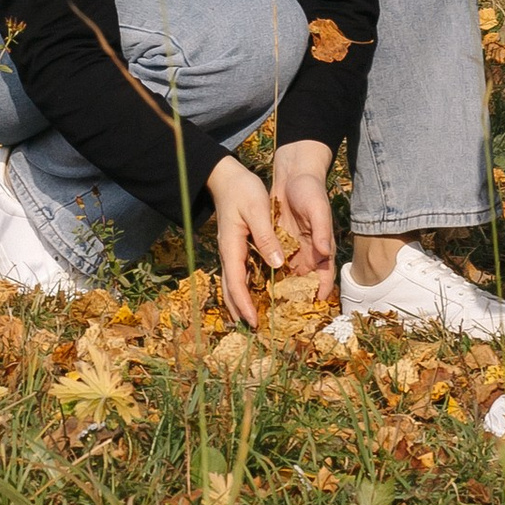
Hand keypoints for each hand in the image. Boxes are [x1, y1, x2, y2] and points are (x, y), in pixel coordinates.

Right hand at [209, 155, 291, 328]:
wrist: (228, 177)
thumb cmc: (243, 190)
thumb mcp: (257, 210)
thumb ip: (266, 238)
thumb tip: (277, 265)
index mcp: (232, 246)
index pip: (236, 282)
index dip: (244, 304)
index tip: (253, 321)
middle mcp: (229, 252)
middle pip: (230, 288)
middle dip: (240, 309)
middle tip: (253, 328)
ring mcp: (231, 250)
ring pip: (233, 282)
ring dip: (240, 301)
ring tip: (251, 318)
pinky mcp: (236, 246)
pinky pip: (239, 273)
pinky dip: (244, 288)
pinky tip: (254, 294)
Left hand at [268, 138, 336, 298]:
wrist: (293, 174)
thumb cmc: (311, 190)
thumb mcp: (318, 208)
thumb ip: (322, 230)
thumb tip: (325, 251)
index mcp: (321, 247)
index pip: (325, 275)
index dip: (322, 290)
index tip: (315, 305)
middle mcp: (308, 252)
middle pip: (304, 281)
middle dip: (296, 299)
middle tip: (286, 315)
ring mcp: (293, 249)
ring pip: (287, 276)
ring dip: (280, 291)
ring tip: (269, 307)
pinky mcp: (278, 243)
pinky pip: (273, 264)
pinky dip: (267, 276)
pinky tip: (256, 286)